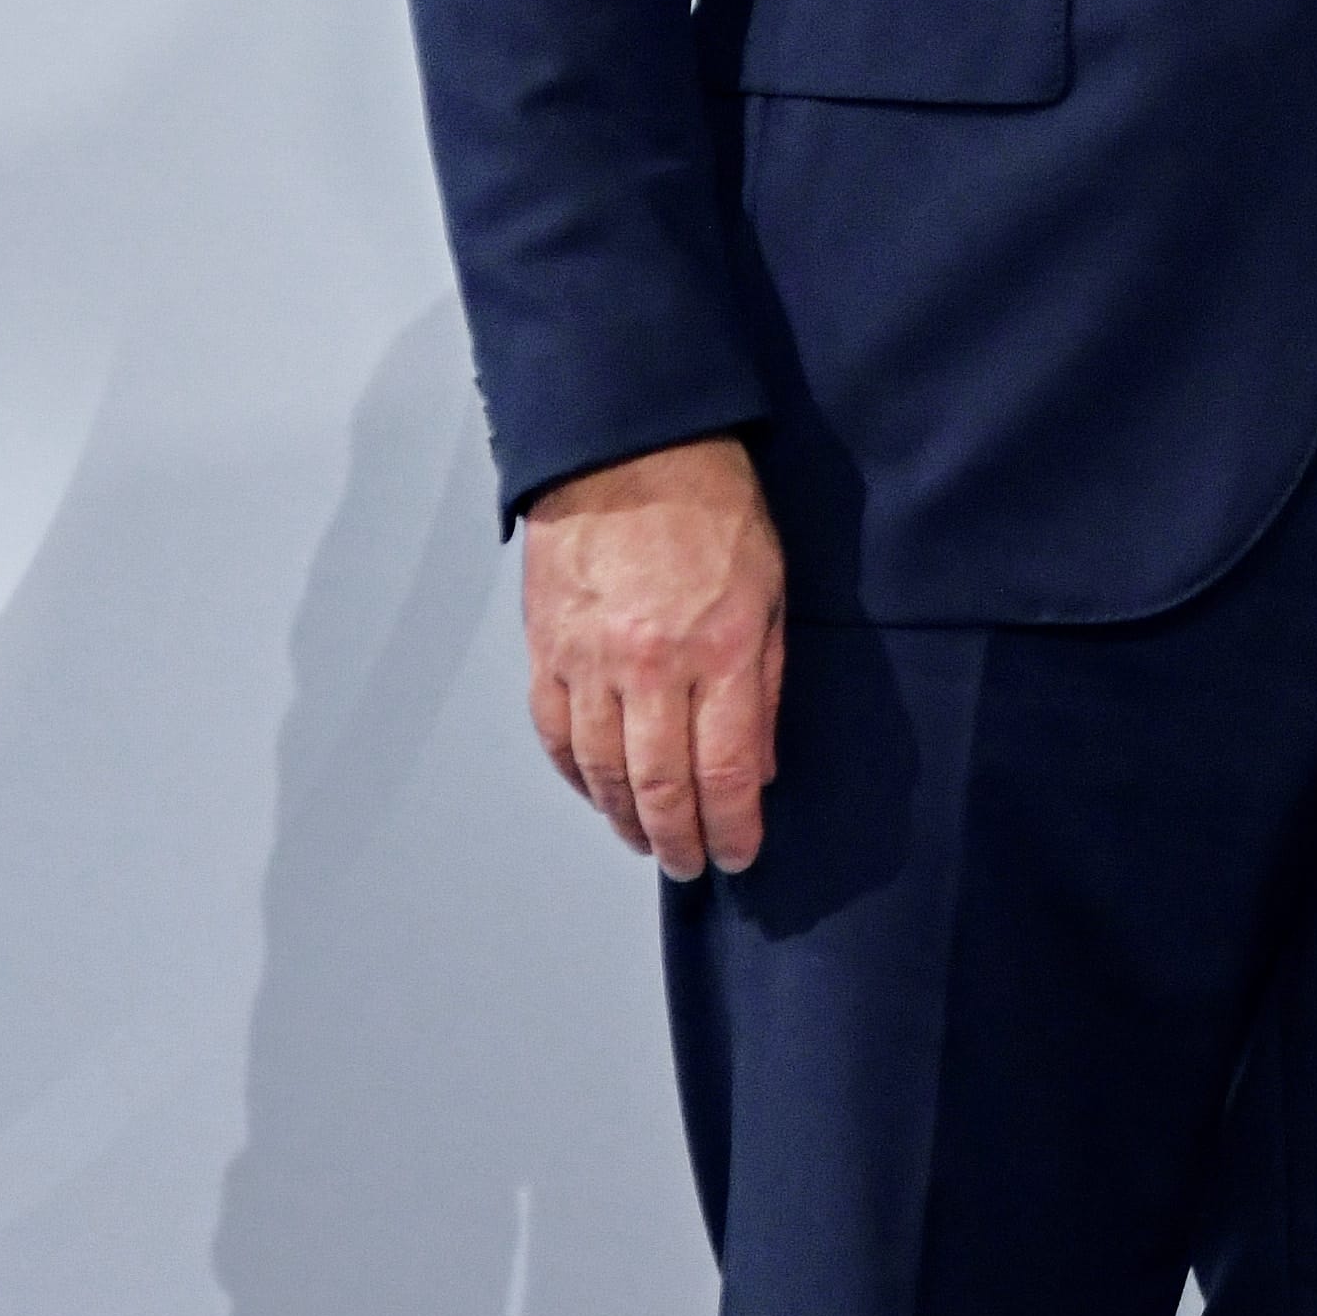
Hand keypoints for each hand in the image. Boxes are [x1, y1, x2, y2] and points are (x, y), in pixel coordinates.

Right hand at [525, 436, 786, 875]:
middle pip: (659, 786)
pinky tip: (596, 793)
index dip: (732, 827)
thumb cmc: (711, 510)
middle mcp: (651, 667)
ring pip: (601, 772)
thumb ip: (765, 685)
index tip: (739, 854)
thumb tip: (755, 766)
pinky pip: (556, 735)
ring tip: (646, 840)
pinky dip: (575, 776)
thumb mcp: (769, 592)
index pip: (724, 771)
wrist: (627, 450)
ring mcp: (590, 662)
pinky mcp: (547, 650)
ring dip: (625, 819)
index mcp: (717, 650)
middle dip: (678, 841)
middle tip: (688, 865)